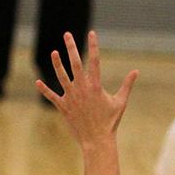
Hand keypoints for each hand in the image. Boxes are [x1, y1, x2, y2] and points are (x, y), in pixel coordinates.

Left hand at [37, 31, 137, 145]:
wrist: (97, 140)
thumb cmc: (110, 122)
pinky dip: (45, 89)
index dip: (93, 45)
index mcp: (96, 86)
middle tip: (67, 34)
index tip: (91, 33)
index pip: (95, 60)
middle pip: (75, 63)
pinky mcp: (63, 107)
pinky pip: (52, 96)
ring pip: (61, 76)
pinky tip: (38, 82)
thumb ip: (127, 85)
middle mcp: (82, 89)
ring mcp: (71, 97)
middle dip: (71, 47)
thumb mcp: (121, 102)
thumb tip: (136, 72)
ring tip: (54, 52)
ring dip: (57, 64)